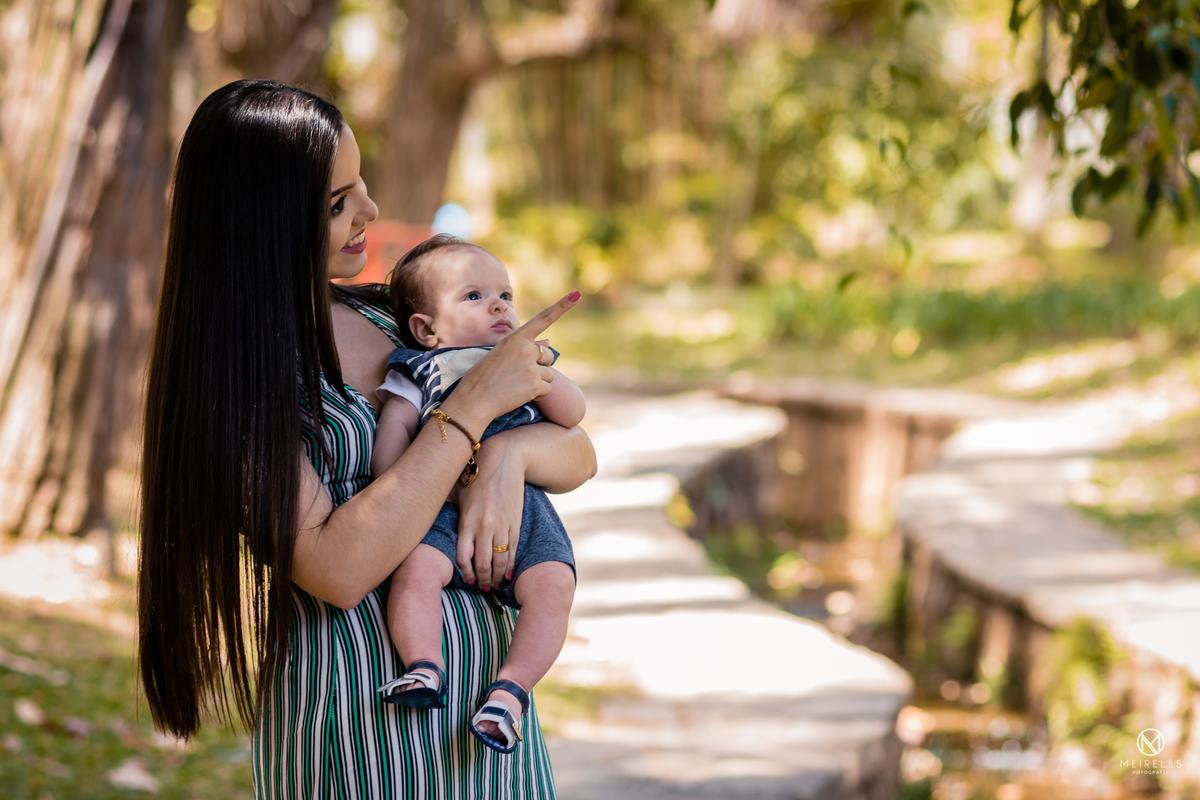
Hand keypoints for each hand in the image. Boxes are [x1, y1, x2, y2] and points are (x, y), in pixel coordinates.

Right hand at [444, 292, 579, 428]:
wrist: (474, 399)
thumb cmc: (485, 376)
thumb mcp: (502, 354)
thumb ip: (525, 348)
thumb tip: (549, 343)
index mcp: (516, 337)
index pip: (543, 319)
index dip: (561, 306)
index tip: (577, 294)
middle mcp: (526, 349)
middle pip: (549, 355)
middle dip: (540, 366)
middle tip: (518, 374)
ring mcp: (531, 366)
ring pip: (550, 374)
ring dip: (538, 382)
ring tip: (516, 385)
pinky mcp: (535, 384)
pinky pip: (547, 389)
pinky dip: (537, 394)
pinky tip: (519, 394)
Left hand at [455, 433, 524, 588]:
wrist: (504, 459)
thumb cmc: (475, 472)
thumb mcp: (454, 489)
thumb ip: (444, 506)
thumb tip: (423, 513)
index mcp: (466, 521)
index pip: (463, 557)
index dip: (465, 572)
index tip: (468, 579)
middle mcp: (484, 527)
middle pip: (483, 563)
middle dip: (484, 579)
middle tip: (484, 587)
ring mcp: (502, 526)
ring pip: (500, 560)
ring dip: (498, 576)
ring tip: (496, 584)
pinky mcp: (515, 522)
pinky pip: (513, 549)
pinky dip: (511, 564)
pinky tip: (509, 574)